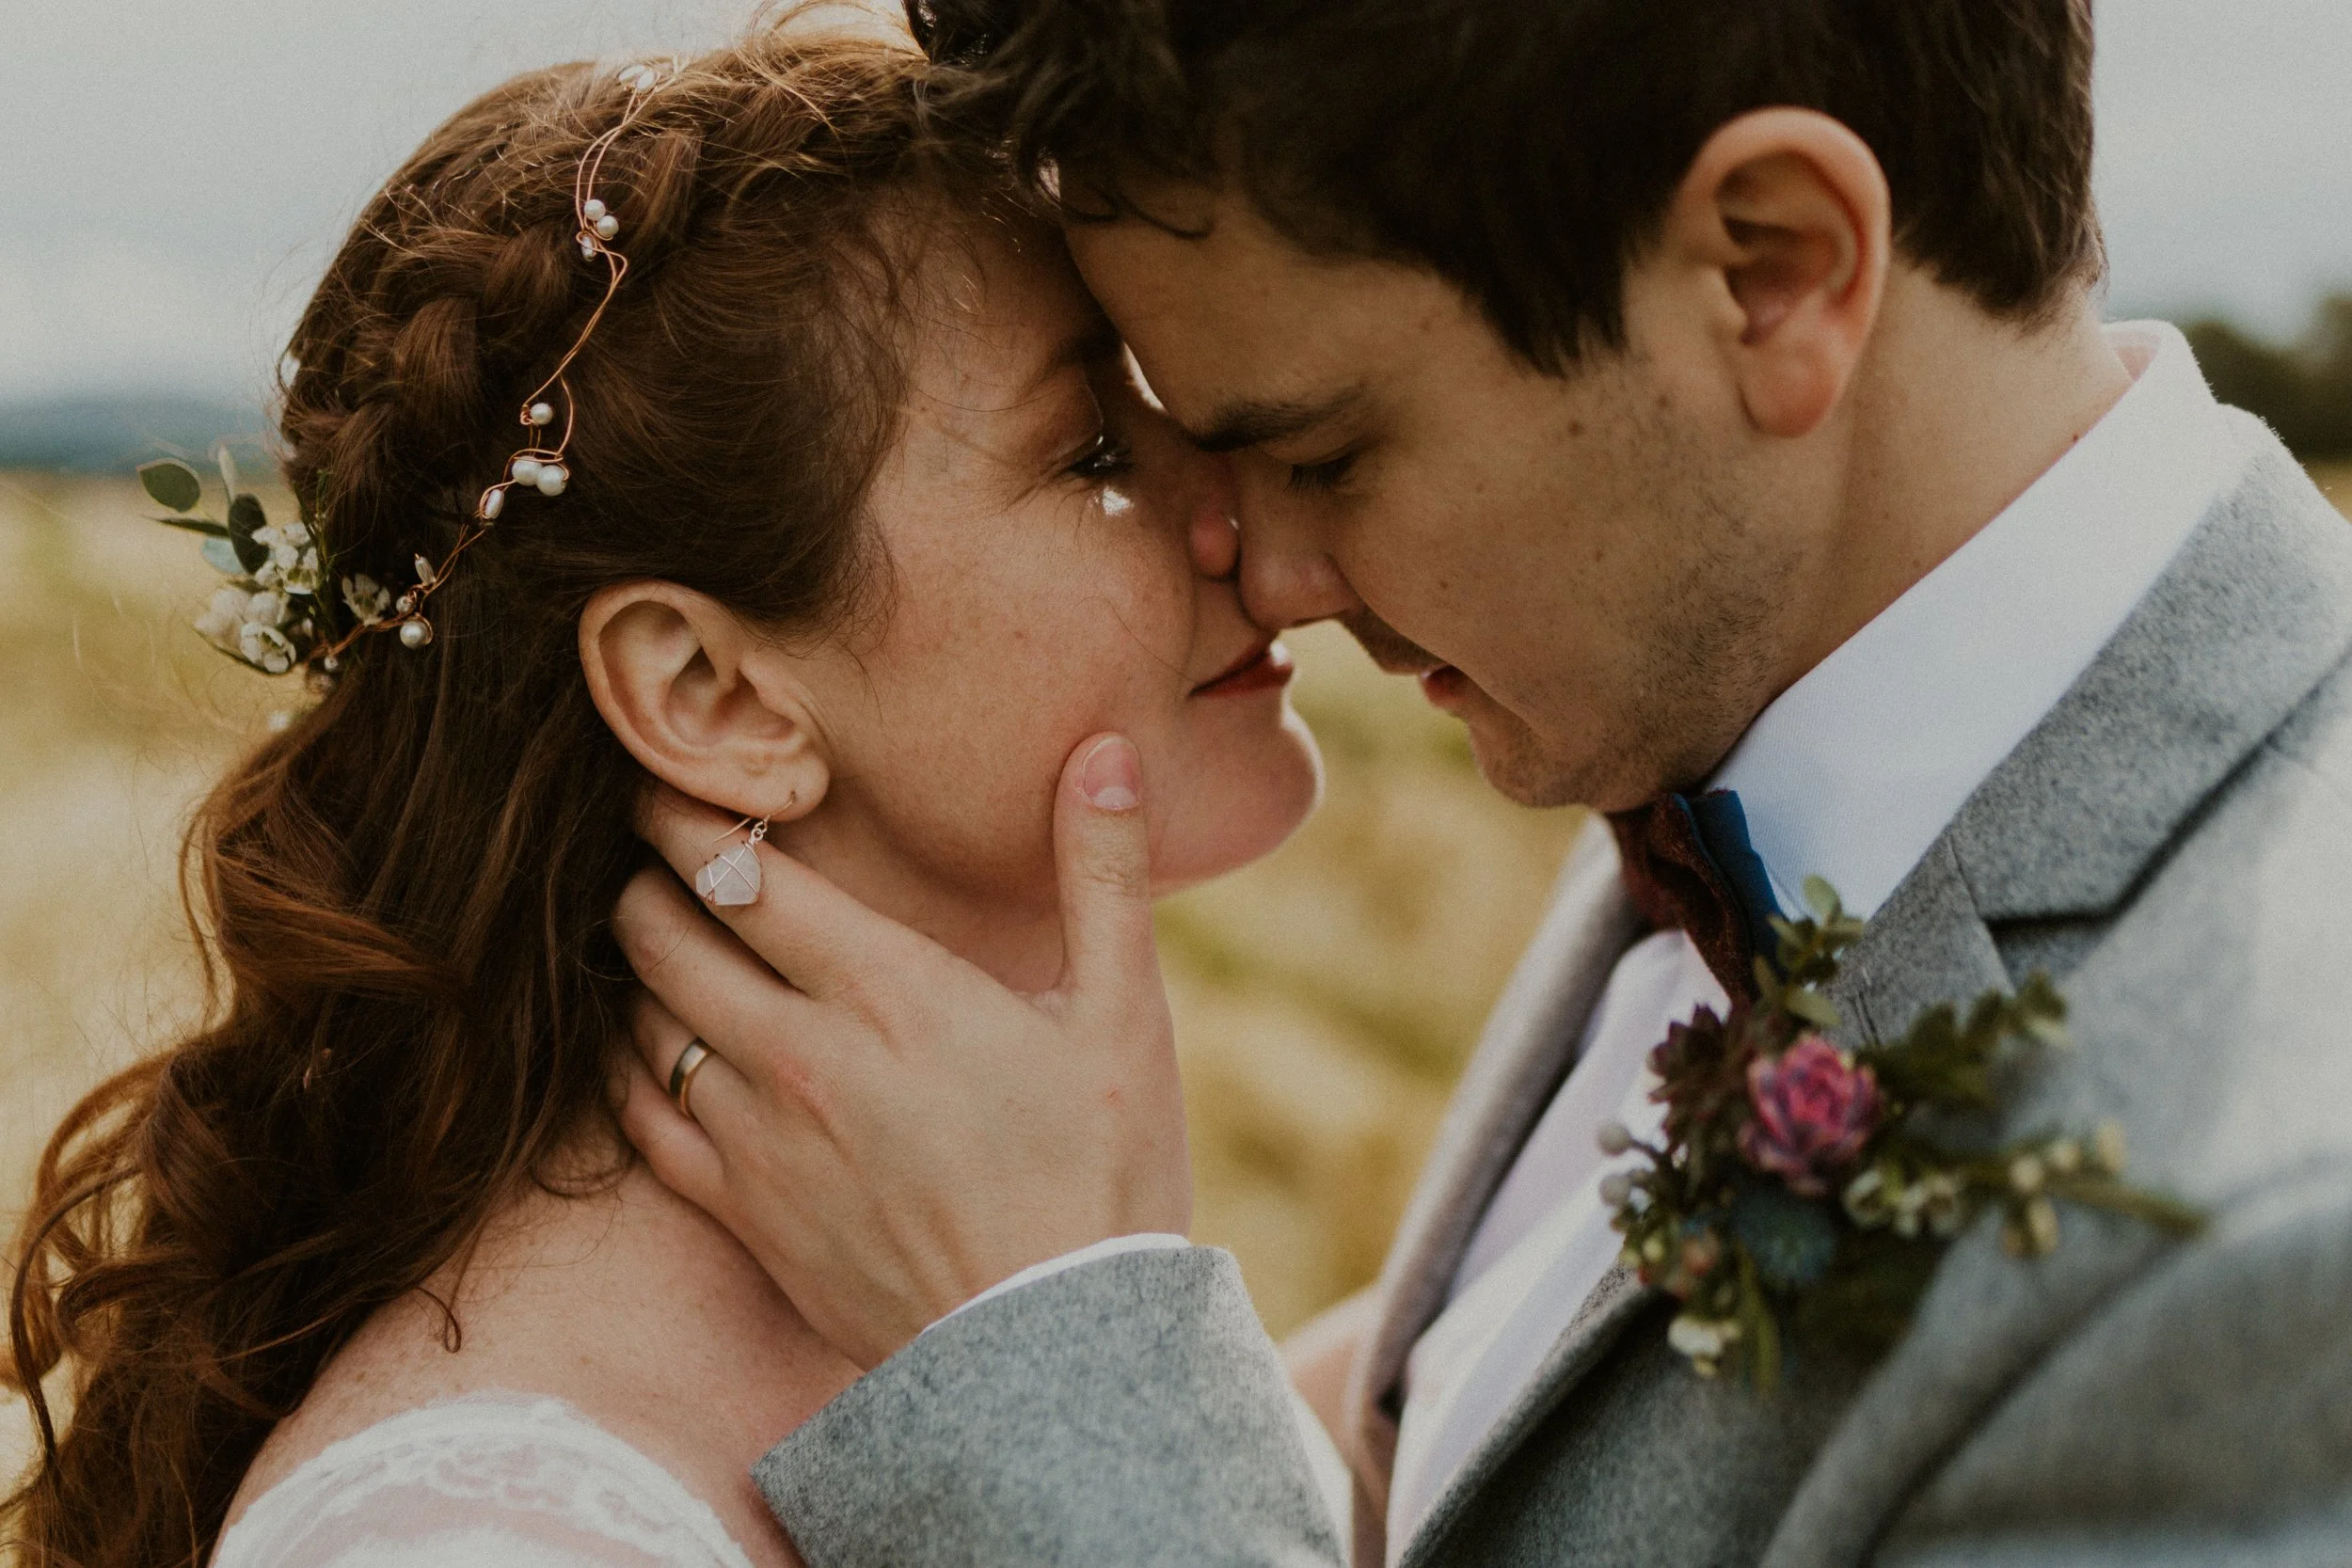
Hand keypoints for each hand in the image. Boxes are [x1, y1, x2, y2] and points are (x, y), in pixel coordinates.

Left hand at [611, 733, 1191, 1368]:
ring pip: (639, 1024)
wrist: (1055, 1355)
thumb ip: (1103, 871)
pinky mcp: (744, 1216)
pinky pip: (639, 1123)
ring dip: (632, 970)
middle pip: (661, 936)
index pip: (736, 875)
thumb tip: (1107, 748)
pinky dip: (625, 1068)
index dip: (684, 816)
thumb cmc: (1102, 1174)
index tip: (670, 786)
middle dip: (643, 880)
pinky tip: (642, 1047)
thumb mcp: (1125, 1013)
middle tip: (650, 852)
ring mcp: (758, 1142)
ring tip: (646, 937)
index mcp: (887, 990)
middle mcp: (799, 1055)